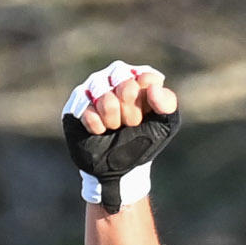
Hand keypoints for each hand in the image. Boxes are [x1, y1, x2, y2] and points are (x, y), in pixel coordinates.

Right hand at [61, 60, 178, 210]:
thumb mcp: (165, 126)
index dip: (146, 102)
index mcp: (140, 78)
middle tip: (129, 124)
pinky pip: (87, 110)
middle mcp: (117, 76)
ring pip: (104, 97)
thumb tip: (153, 87)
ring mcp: (95, 86)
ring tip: (114, 128)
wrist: (119, 168)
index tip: (145, 116)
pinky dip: (97, 126)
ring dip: (112, 120)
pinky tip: (100, 130)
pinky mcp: (77, 100)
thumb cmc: (143, 142)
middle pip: (125, 84)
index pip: (146, 78)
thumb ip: (168, 104)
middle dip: (130, 113)